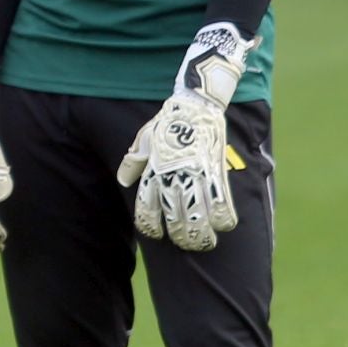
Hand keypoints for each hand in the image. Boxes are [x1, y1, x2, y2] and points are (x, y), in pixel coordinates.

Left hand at [116, 22, 257, 250]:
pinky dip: (225, 218)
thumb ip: (133, 161)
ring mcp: (195, 176)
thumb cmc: (167, 122)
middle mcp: (172, 178)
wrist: (194, 103)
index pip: (146, 211)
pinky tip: (225, 225)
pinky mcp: (216, 170)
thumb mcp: (143, 139)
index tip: (158, 233)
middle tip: (189, 243)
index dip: (151, 227)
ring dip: (204, 236)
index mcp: (152, 173)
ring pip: (200, 218)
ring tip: (206, 243)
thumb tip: (122, 179)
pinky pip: (222, 202)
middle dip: (183, 238)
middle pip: (175, 220)